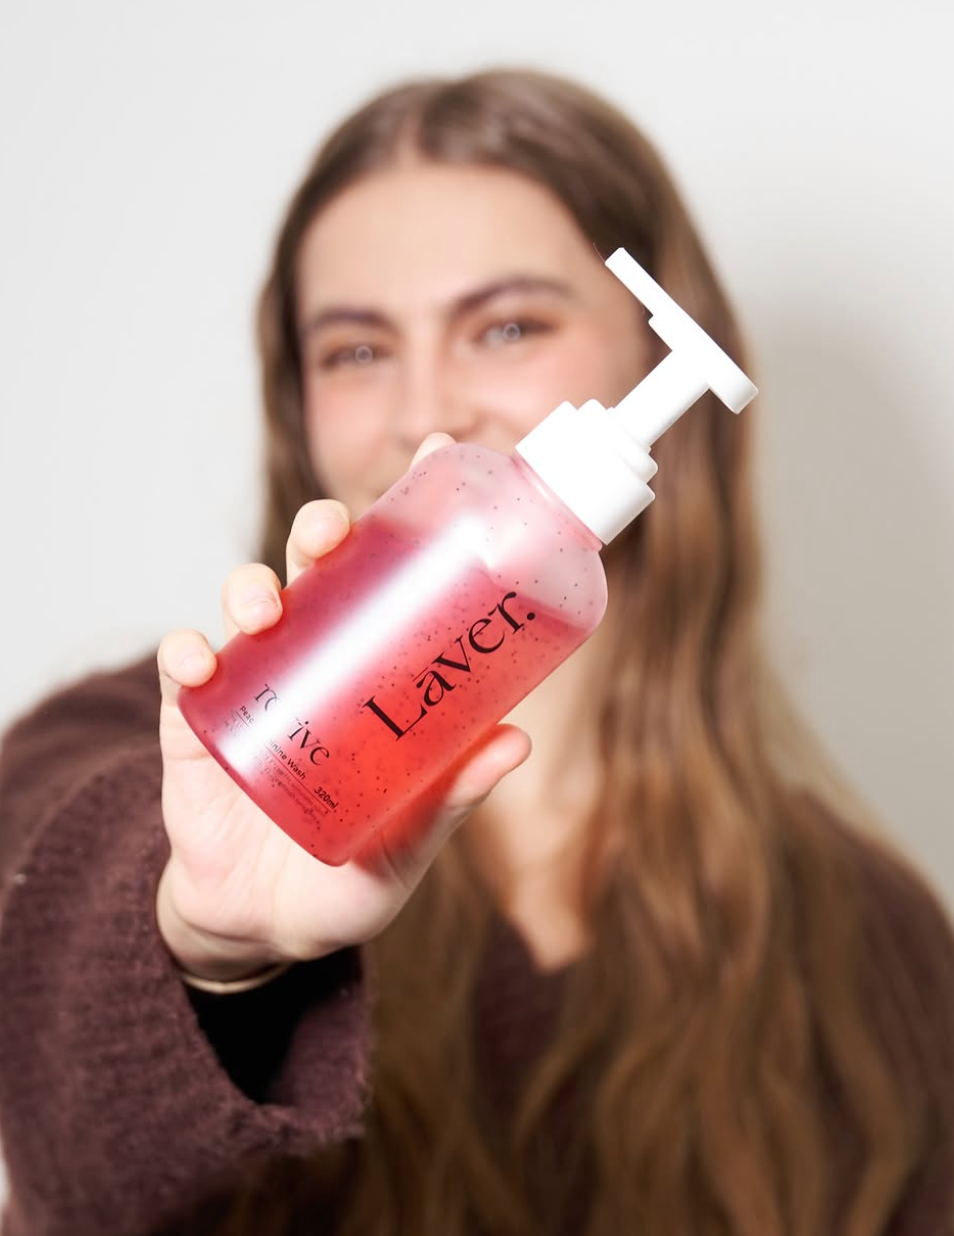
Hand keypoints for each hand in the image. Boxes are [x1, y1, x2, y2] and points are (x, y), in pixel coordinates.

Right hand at [155, 435, 530, 981]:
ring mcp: (255, 690)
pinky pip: (184, 673)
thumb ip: (454, 796)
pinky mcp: (196, 727)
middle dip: (318, 533)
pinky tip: (201, 658)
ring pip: (247, 606)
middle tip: (331, 531)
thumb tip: (517, 742)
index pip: (392, 581)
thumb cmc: (347, 879)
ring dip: (250, 588)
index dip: (409, 518)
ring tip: (264, 607)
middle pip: (315, 574)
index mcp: (373, 678)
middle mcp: (316, 667)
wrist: (265, 932)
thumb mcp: (410, 838)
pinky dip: (188, 653)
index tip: (437, 457)